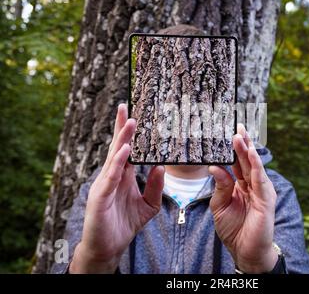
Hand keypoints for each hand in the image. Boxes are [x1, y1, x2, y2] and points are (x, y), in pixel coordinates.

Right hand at [70, 104, 164, 272]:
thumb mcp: (148, 205)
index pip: (127, 150)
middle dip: (122, 128)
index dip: (129, 133)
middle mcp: (113, 176)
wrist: (109, 247)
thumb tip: (162, 166)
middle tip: (126, 107)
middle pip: (118, 147)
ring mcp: (105, 185)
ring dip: (121, 139)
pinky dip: (117, 163)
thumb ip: (156, 186)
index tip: (136, 114)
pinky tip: (124, 151)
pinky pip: (111, 177)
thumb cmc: (125, 224)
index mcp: (124, 176)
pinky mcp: (100, 197)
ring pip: (114, 158)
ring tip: (130, 122)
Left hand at [209, 124, 277, 272]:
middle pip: (247, 159)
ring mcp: (261, 190)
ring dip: (247, 149)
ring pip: (254, 165)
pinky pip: (260, 179)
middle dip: (242, 142)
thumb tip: (214, 167)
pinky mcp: (266, 199)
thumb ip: (220, 186)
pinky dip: (257, 165)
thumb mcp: (220, 206)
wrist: (245, 251)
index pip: (237, 162)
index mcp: (241, 184)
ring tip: (239, 134)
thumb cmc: (234, 229)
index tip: (228, 131)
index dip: (233, 147)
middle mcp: (252, 184)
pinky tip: (252, 153)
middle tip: (236, 124)